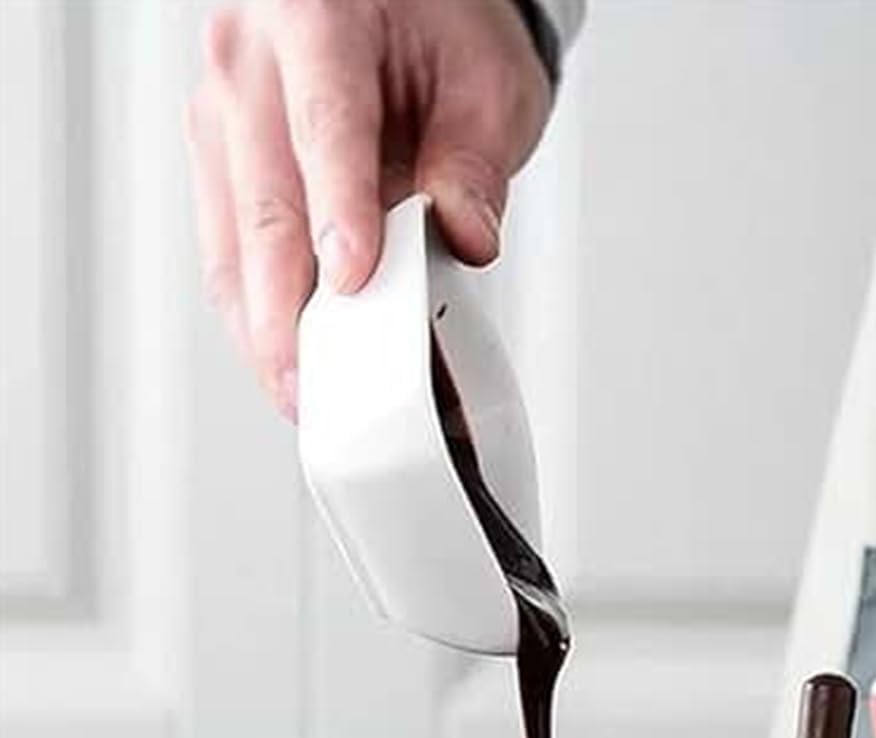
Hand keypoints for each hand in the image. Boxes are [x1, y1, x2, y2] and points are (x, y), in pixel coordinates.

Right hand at [187, 0, 552, 419]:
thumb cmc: (443, 27)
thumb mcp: (488, 84)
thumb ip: (474, 165)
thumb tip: (467, 240)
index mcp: (317, 18)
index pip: (325, 128)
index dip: (338, 212)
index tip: (351, 282)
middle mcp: (250, 62)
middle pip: (263, 200)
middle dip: (286, 307)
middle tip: (316, 383)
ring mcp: (224, 112)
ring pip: (232, 237)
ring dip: (263, 326)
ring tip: (301, 394)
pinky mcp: (221, 158)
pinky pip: (229, 246)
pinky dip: (256, 310)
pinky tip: (285, 358)